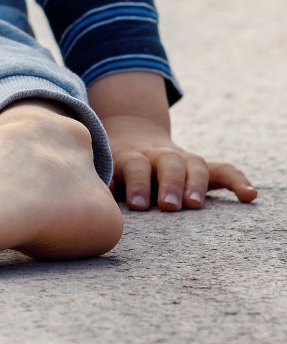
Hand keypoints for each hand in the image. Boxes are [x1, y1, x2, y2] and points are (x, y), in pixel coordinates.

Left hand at [86, 70, 256, 211]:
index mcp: (131, 156)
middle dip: (170, 184)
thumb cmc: (112, 168)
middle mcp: (158, 155)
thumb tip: (94, 205)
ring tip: (195, 204)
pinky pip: (224, 170)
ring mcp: (182, 159)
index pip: (136, 166)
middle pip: (168, 163)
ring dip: (196, 184)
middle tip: (168, 206)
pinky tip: (250, 196)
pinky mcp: (199, 166)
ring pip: (195, 164)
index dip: (136, 183)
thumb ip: (102, 185)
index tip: (135, 204)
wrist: (130, 137)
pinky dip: (238, 181)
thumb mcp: (102, 170)